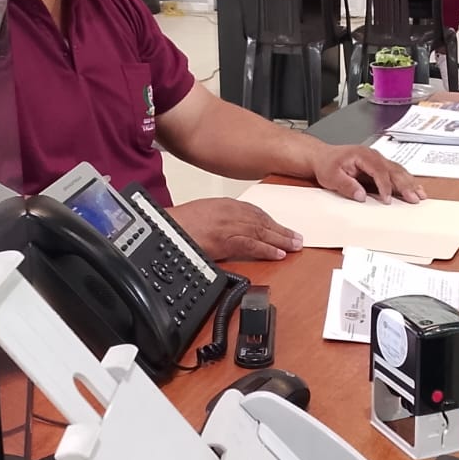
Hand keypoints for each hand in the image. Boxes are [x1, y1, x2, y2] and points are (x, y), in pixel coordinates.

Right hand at [168, 197, 301, 261]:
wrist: (161, 228)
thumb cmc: (176, 225)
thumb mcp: (201, 215)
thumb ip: (219, 220)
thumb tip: (231, 231)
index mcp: (223, 205)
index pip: (254, 212)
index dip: (271, 222)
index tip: (282, 228)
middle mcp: (228, 212)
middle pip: (262, 221)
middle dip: (281, 230)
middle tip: (297, 239)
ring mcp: (226, 226)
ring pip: (260, 232)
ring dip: (280, 240)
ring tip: (294, 247)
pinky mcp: (223, 240)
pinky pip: (250, 245)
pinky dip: (266, 250)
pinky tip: (278, 254)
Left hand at [310, 143, 424, 202]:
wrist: (323, 157)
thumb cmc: (327, 164)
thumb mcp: (331, 176)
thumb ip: (346, 185)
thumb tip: (361, 195)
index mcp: (363, 155)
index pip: (379, 171)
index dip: (384, 186)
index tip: (387, 200)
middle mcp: (374, 156)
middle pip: (394, 170)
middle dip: (406, 185)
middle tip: (415, 199)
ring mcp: (378, 159)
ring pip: (398, 171)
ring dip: (410, 183)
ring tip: (421, 195)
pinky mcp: (380, 165)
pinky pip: (396, 172)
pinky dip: (407, 181)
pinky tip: (415, 188)